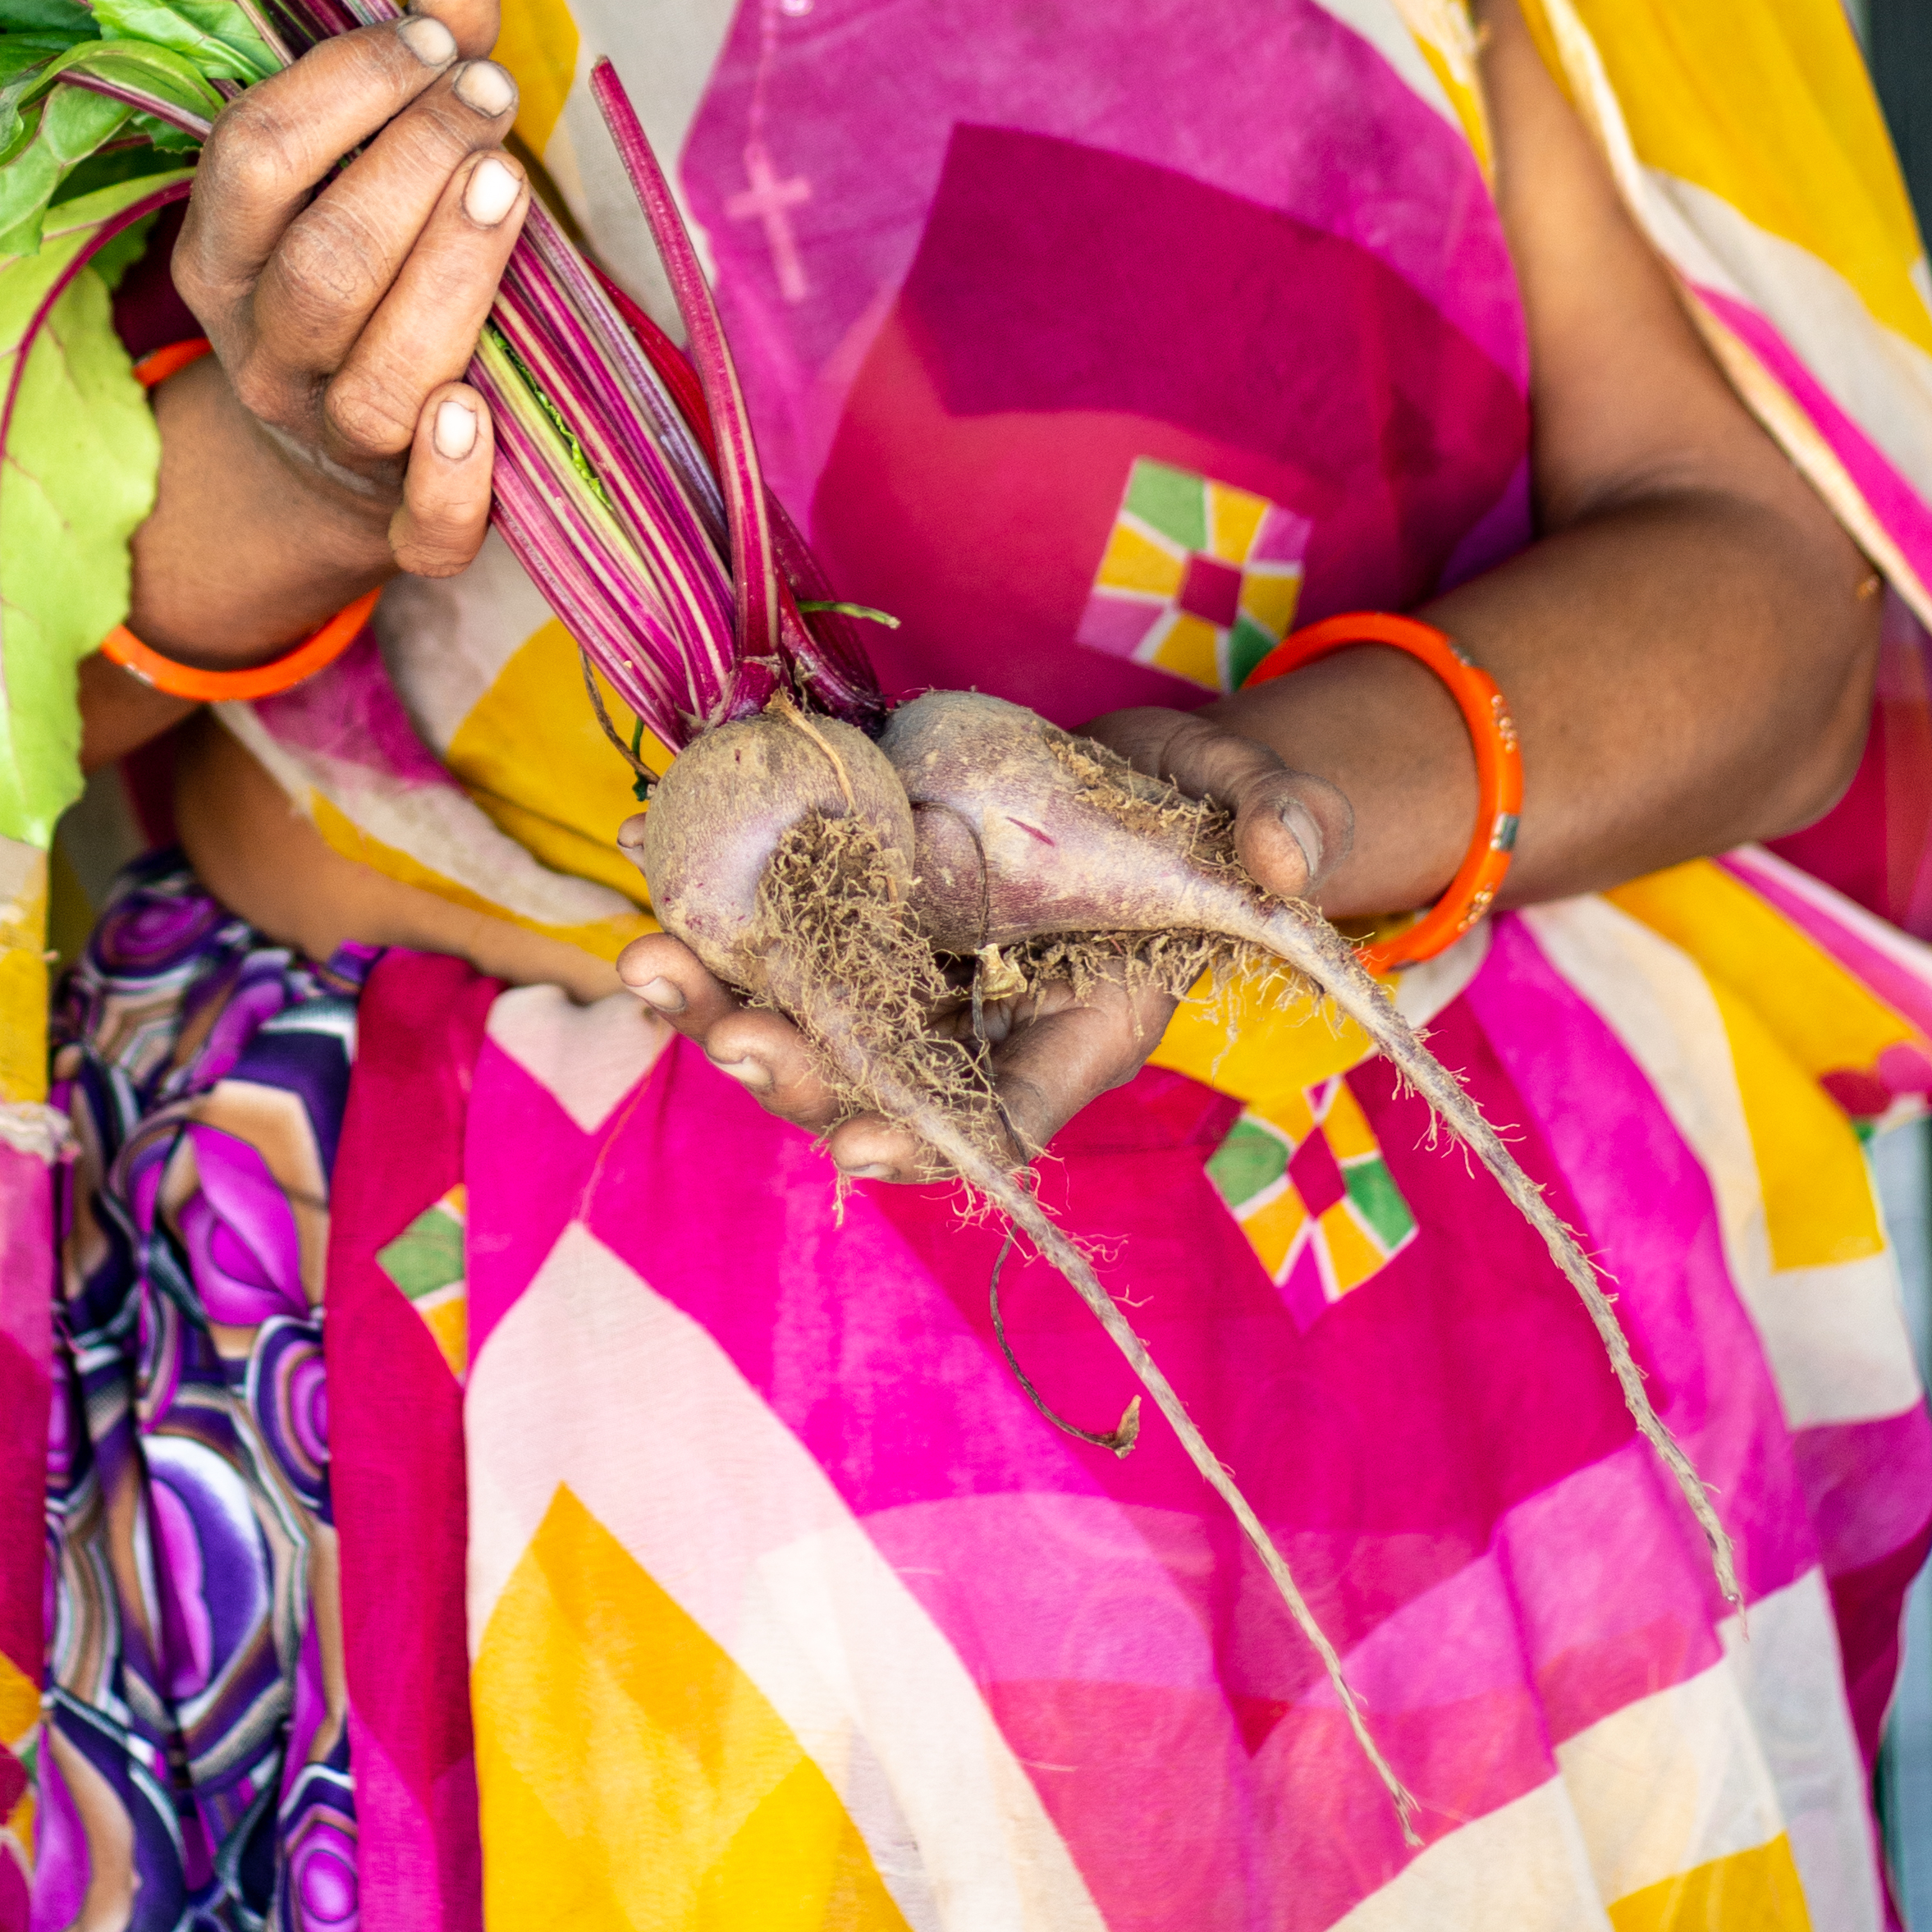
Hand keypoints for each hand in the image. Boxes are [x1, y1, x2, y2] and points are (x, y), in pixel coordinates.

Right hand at [163, 0, 524, 594]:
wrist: (327, 459)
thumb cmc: (363, 261)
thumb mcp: (368, 157)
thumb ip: (421, 55)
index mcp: (227, 252)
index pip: (255, 157)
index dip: (346, 87)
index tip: (435, 41)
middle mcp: (263, 352)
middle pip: (321, 266)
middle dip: (409, 166)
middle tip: (490, 95)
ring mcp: (327, 442)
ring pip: (375, 382)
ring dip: (445, 278)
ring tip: (506, 186)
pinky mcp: (403, 525)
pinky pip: (423, 526)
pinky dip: (454, 479)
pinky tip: (483, 410)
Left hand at [609, 698, 1354, 1175]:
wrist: (1140, 787)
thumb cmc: (1203, 819)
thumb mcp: (1252, 808)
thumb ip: (1277, 822)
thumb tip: (1286, 853)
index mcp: (1072, 1033)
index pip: (1002, 1114)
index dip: (937, 1137)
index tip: (871, 1144)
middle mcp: (973, 1022)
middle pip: (872, 1080)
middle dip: (797, 1070)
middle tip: (738, 1041)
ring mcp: (910, 972)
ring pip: (802, 1018)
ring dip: (719, 1004)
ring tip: (646, 969)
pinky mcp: (861, 909)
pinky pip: (775, 934)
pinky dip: (712, 919)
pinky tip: (645, 876)